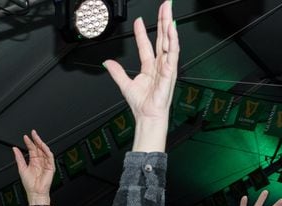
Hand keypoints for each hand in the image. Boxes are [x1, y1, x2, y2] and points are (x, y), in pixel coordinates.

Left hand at [12, 130, 55, 204]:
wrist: (35, 192)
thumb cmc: (29, 184)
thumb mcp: (21, 168)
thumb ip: (19, 158)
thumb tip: (14, 149)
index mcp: (33, 162)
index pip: (32, 149)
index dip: (29, 142)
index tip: (25, 137)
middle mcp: (40, 161)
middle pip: (38, 148)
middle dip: (36, 140)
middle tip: (33, 133)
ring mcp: (45, 163)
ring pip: (44, 150)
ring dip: (41, 143)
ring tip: (37, 137)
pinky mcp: (50, 166)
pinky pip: (50, 156)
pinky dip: (47, 150)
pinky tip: (43, 146)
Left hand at [103, 1, 178, 150]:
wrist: (148, 117)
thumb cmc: (142, 105)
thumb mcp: (125, 85)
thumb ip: (117, 72)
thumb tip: (108, 62)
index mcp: (150, 67)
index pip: (147, 45)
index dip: (142, 32)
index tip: (138, 21)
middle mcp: (160, 65)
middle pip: (162, 38)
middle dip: (163, 20)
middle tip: (165, 5)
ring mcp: (166, 67)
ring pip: (169, 42)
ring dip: (169, 26)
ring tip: (168, 12)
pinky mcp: (170, 72)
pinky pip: (173, 54)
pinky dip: (173, 41)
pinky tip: (172, 31)